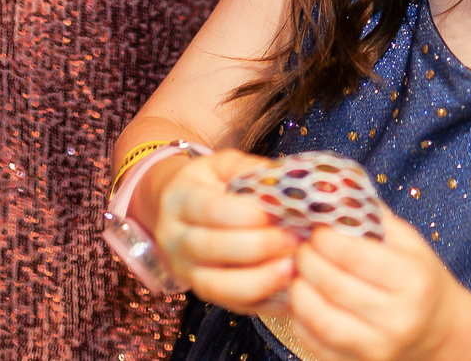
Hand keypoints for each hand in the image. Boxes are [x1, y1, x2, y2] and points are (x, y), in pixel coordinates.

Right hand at [155, 150, 298, 310]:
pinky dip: (265, 303)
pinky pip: (234, 306)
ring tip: (294, 268)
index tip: (278, 213)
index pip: (209, 209)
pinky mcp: (203, 293)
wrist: (177, 210)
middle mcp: (174, 238)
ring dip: (260, 280)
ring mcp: (186, 271)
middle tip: (295, 239)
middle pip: (212, 248)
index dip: (245, 214)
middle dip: (258, 246)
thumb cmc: (209, 184)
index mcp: (179, 199)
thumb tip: (283, 180)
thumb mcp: (222, 164)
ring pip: (219, 286)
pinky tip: (291, 292)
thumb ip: (248, 168)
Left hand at [283, 210, 470, 360]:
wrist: (442, 334)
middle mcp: (397, 318)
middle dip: (305, 259)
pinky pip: (315, 343)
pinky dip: (300, 319)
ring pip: (318, 317)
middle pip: (332, 284)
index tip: (315, 228)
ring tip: (297, 273)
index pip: (353, 254)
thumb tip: (330, 188)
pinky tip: (303, 300)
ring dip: (298, 290)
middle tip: (299, 246)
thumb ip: (373, 216)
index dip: (324, 237)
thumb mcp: (410, 244)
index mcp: (412, 280)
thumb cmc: (422, 281)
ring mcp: (378, 348)